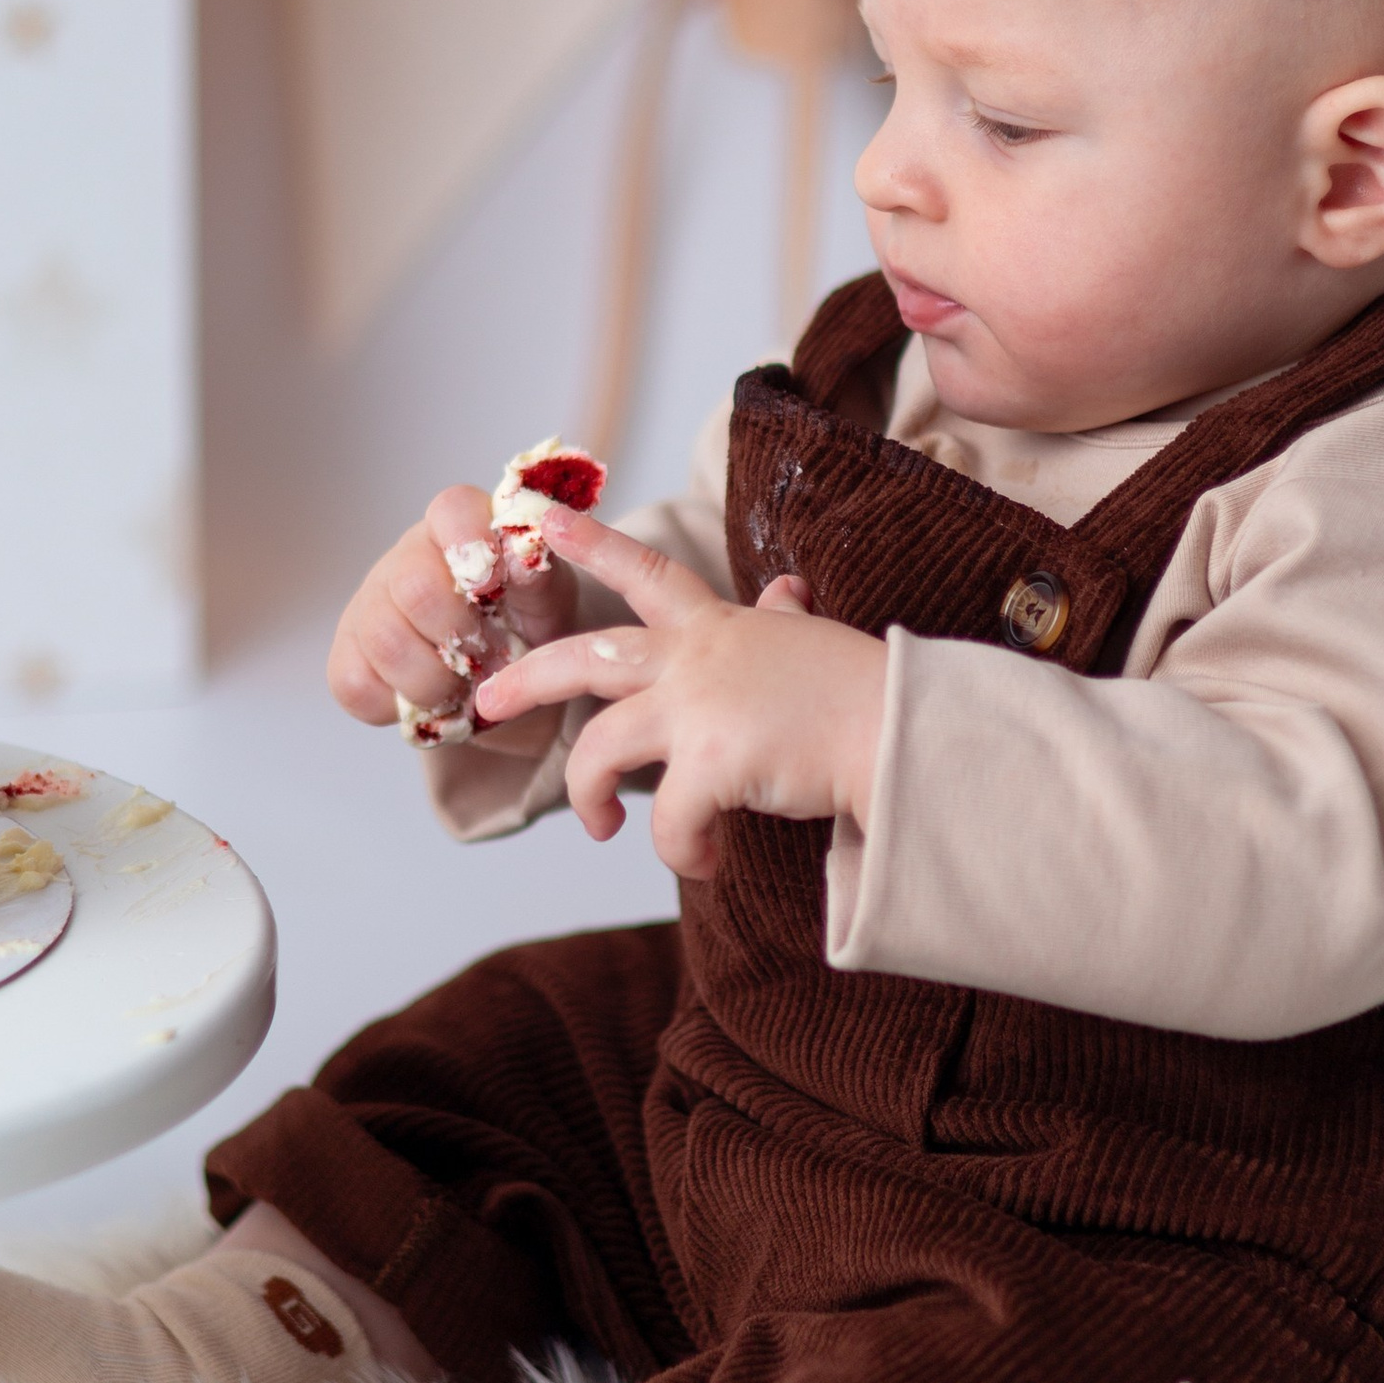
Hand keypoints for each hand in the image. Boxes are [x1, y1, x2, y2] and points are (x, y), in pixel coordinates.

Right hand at [326, 486, 575, 741]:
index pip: (451, 509)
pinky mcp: (348, 656)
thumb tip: (525, 561)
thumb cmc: (526, 632)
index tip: (493, 588)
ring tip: (463, 690)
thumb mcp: (546, 606)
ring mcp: (370, 606)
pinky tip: (429, 702)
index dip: (470, 543)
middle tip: (488, 659)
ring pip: (383, 639)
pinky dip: (398, 704)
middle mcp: (408, 559)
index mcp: (460, 530)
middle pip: (413, 585)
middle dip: (458, 635)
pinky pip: (355, 683)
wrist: (509, 692)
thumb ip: (537, 580)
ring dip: (434, 680)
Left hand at [472, 510, 886, 879]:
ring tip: (602, 828)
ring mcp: (697, 708)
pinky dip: (680, 853)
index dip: (590, 543)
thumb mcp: (807, 639)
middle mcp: (695, 659)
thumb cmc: (860, 691)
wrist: (898, 731)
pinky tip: (706, 863)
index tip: (540, 519)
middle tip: (485, 703)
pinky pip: (666, 824)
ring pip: (601, 754)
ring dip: (590, 798)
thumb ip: (778, 618)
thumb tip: (784, 589)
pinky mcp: (710, 763)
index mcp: (715, 627)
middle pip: (585, 660)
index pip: (643, 571)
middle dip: (526, 680)